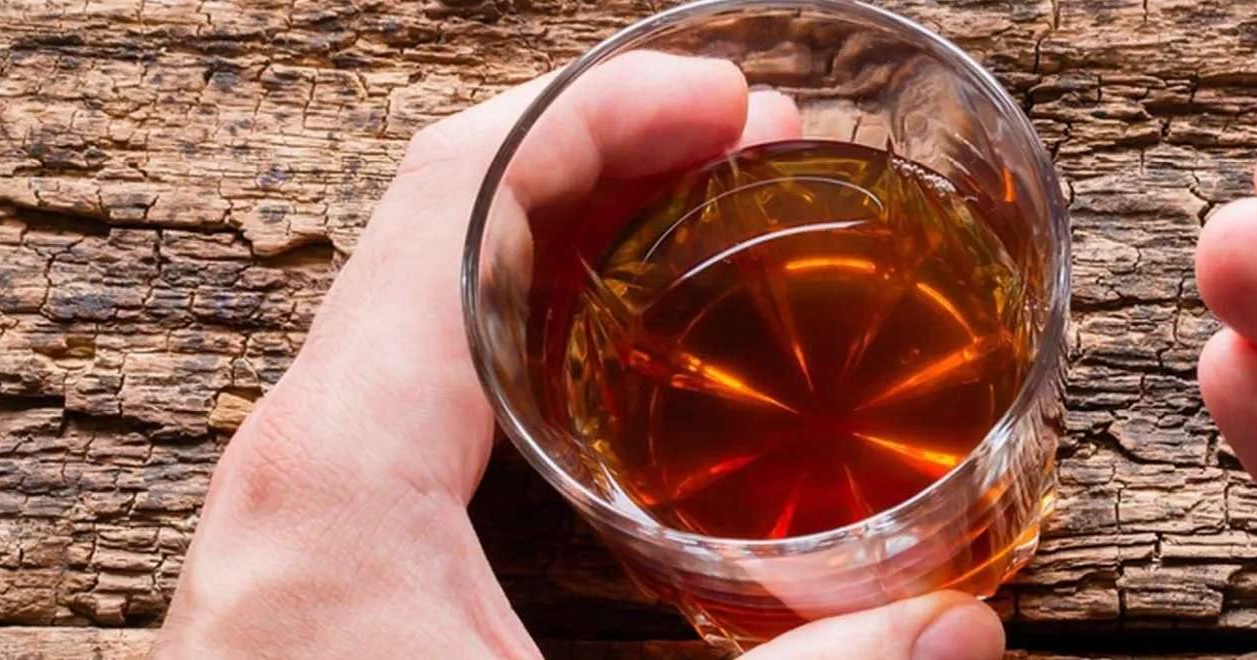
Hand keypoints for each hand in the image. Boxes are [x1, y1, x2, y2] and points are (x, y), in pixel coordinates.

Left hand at [151, 52, 1003, 659]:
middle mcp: (296, 468)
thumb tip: (960, 627)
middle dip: (612, 155)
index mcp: (338, 477)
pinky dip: (537, 326)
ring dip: (576, 235)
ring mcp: (299, 516)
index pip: (460, 200)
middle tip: (759, 149)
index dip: (605, 116)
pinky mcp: (323, 570)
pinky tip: (632, 363)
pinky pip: (425, 386)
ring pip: (432, 301)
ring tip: (714, 220)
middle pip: (446, 222)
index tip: (736, 107)